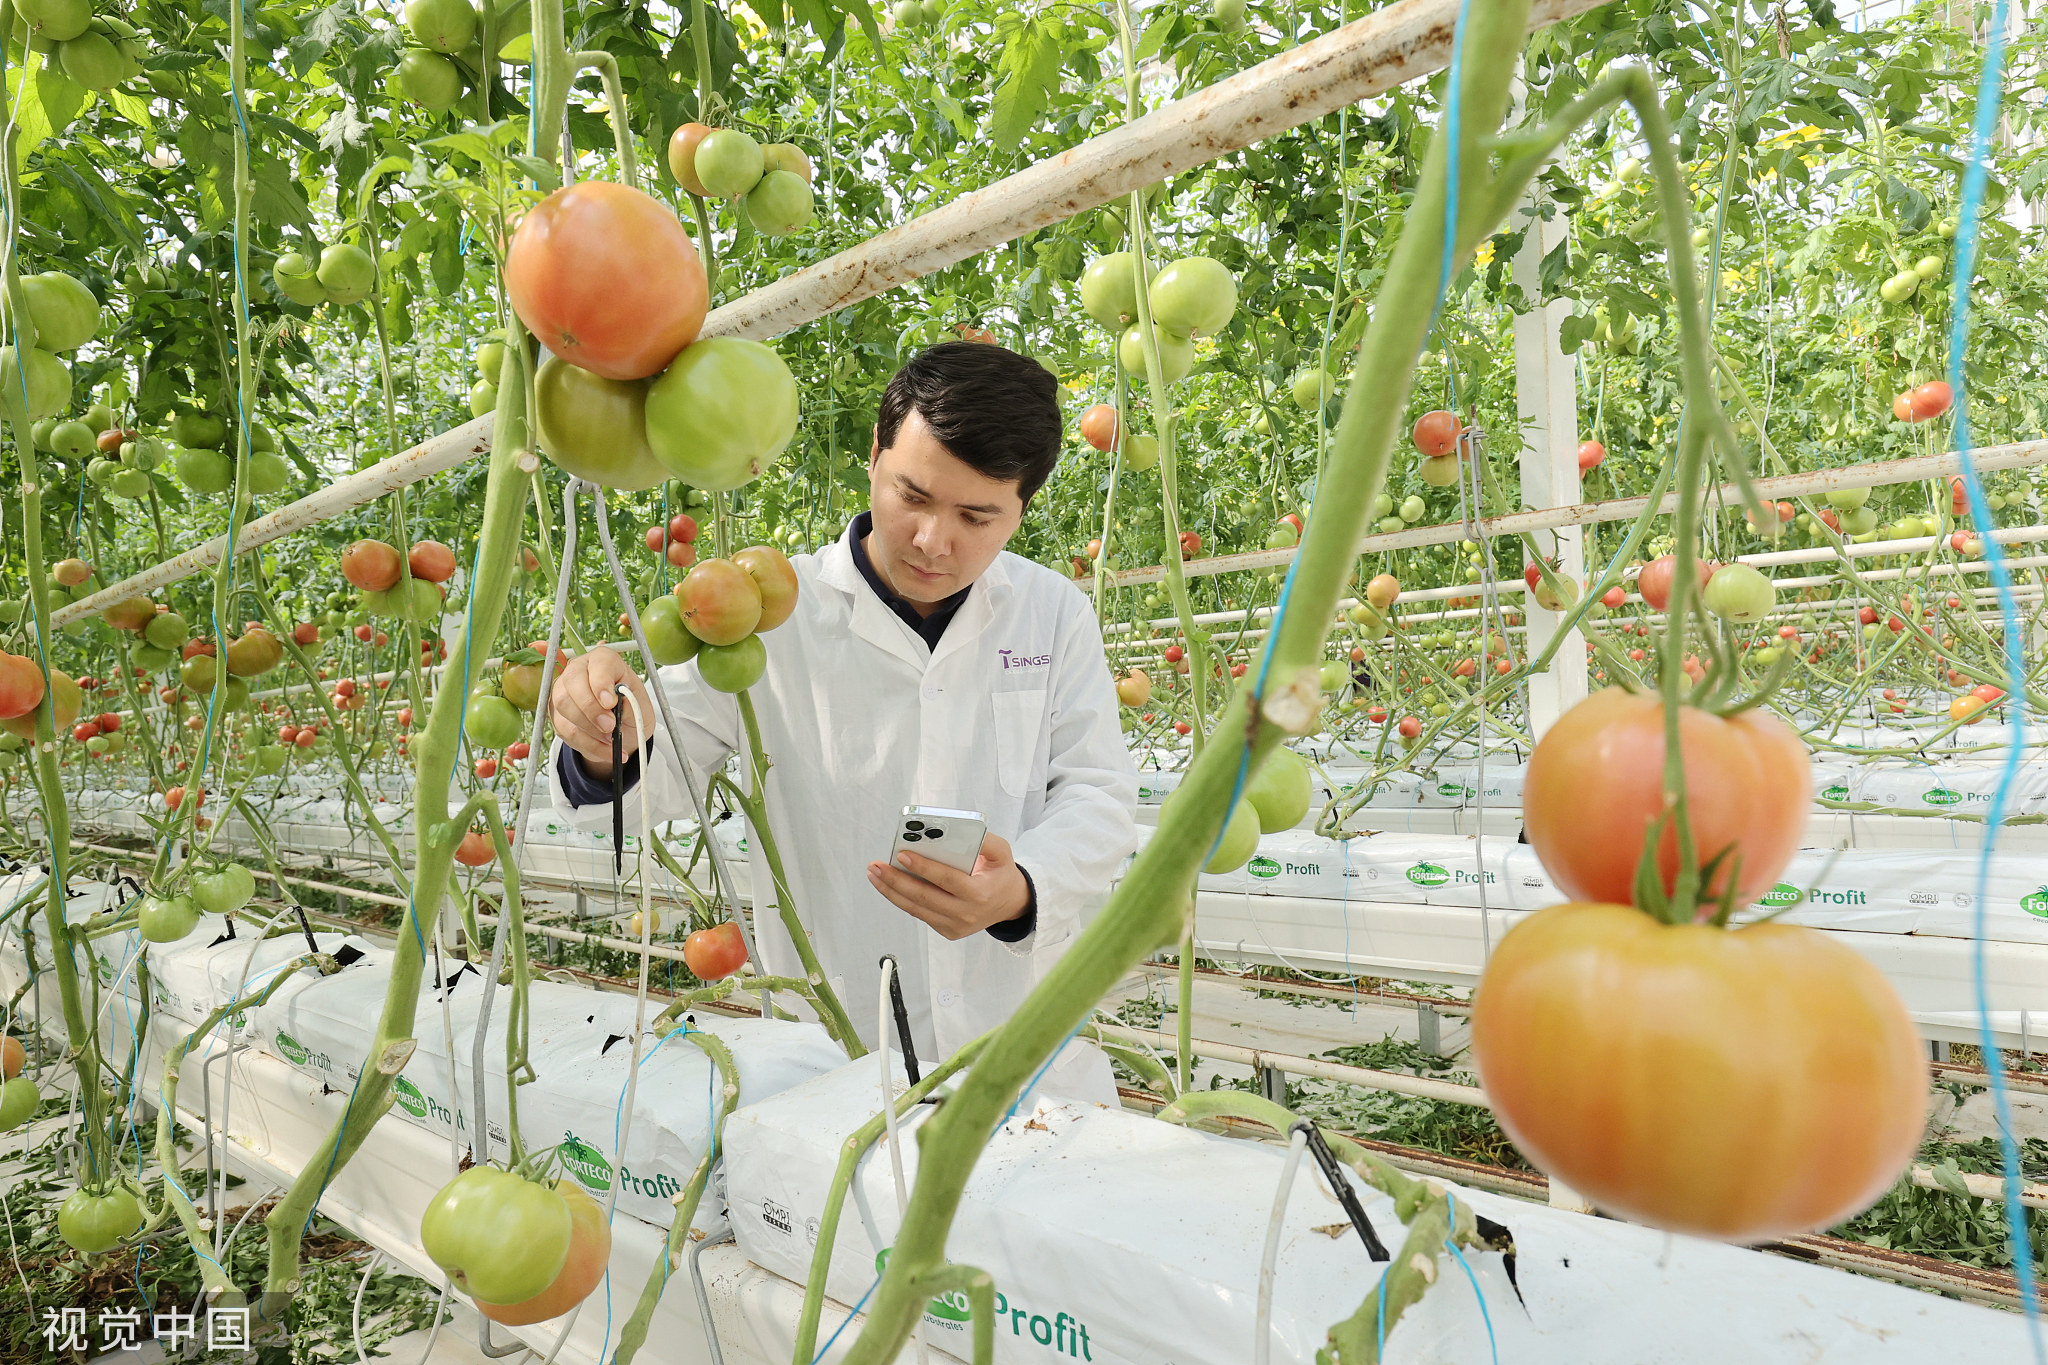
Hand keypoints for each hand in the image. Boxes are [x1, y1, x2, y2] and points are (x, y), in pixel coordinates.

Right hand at [549, 645, 653, 777]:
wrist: (622, 730)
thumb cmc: (631, 709)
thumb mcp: (641, 707)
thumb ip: (632, 705)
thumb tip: (620, 704)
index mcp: (604, 660)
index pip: (598, 663)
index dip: (601, 682)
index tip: (611, 702)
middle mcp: (578, 670)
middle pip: (573, 682)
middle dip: (591, 708)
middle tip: (610, 726)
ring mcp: (563, 691)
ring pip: (564, 705)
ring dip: (589, 728)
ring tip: (611, 739)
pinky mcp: (556, 714)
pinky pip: (566, 729)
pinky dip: (588, 744)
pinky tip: (605, 748)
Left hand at [868, 832, 1030, 941]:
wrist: (1011, 905)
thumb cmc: (1002, 875)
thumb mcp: (1002, 853)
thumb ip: (985, 840)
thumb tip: (957, 830)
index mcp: (979, 893)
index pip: (946, 880)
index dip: (923, 867)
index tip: (902, 855)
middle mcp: (966, 913)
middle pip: (924, 897)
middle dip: (896, 880)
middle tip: (876, 866)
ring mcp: (955, 926)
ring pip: (916, 909)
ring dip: (891, 891)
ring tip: (875, 874)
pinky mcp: (948, 931)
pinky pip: (920, 914)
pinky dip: (902, 900)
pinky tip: (889, 886)